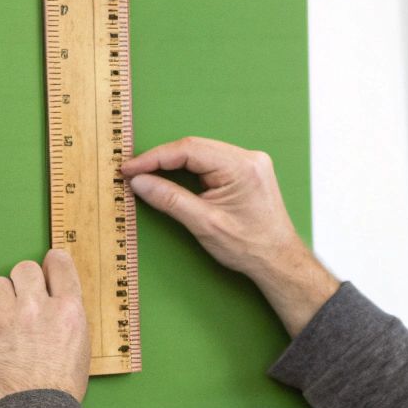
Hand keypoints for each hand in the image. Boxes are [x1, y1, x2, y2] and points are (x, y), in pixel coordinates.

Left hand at [0, 249, 89, 407]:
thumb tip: (57, 297)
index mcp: (68, 310)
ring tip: (8, 314)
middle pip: (25, 268)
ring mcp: (9, 315)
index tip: (48, 265)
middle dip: (25, 279)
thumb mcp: (80, 345)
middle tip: (24, 295)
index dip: (53, 263)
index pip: (59, 265)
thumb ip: (68, 315)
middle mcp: (39, 307)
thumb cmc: (58, 387)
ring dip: (3, 294)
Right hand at [119, 136, 337, 335]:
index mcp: (241, 166)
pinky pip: (210, 161)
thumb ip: (169, 199)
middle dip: (160, 159)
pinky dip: (188, 168)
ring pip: (201, 152)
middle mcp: (247, 157)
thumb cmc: (248, 246)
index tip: (130, 169)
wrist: (277, 260)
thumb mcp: (203, 223)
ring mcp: (249, 162)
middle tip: (133, 172)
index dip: (154, 158)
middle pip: (194, 147)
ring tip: (147, 173)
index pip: (188, 150)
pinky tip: (171, 175)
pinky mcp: (246, 171)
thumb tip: (139, 182)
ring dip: (173, 162)